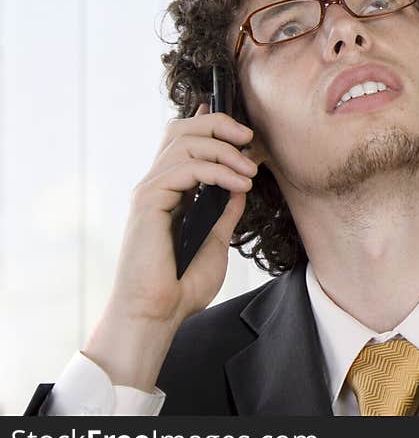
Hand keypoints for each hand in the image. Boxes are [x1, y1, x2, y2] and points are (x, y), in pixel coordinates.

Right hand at [82, 102, 259, 389]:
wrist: (159, 314)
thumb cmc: (182, 286)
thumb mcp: (216, 241)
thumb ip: (225, 212)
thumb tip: (241, 187)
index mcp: (171, 192)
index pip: (183, 142)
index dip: (208, 124)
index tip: (241, 128)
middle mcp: (157, 186)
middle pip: (181, 130)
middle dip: (218, 124)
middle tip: (249, 137)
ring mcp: (151, 191)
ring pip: (185, 143)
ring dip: (224, 151)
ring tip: (250, 171)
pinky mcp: (149, 201)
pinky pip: (185, 169)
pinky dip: (217, 171)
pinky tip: (239, 185)